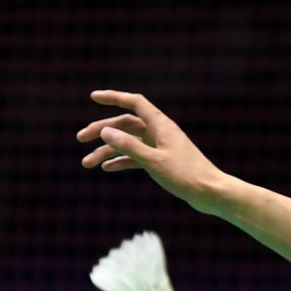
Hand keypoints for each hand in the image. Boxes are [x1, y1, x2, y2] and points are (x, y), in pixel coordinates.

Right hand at [77, 90, 224, 213]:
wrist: (211, 193)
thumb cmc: (187, 176)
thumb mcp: (154, 161)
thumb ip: (129, 146)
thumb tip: (105, 131)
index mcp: (161, 125)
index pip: (134, 103)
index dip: (114, 97)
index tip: (94, 97)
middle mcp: (160, 133)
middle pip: (125, 124)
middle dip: (102, 130)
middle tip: (80, 138)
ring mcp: (161, 147)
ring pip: (129, 143)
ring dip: (107, 150)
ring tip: (87, 163)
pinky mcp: (163, 162)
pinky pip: (137, 157)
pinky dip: (122, 161)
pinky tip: (106, 168)